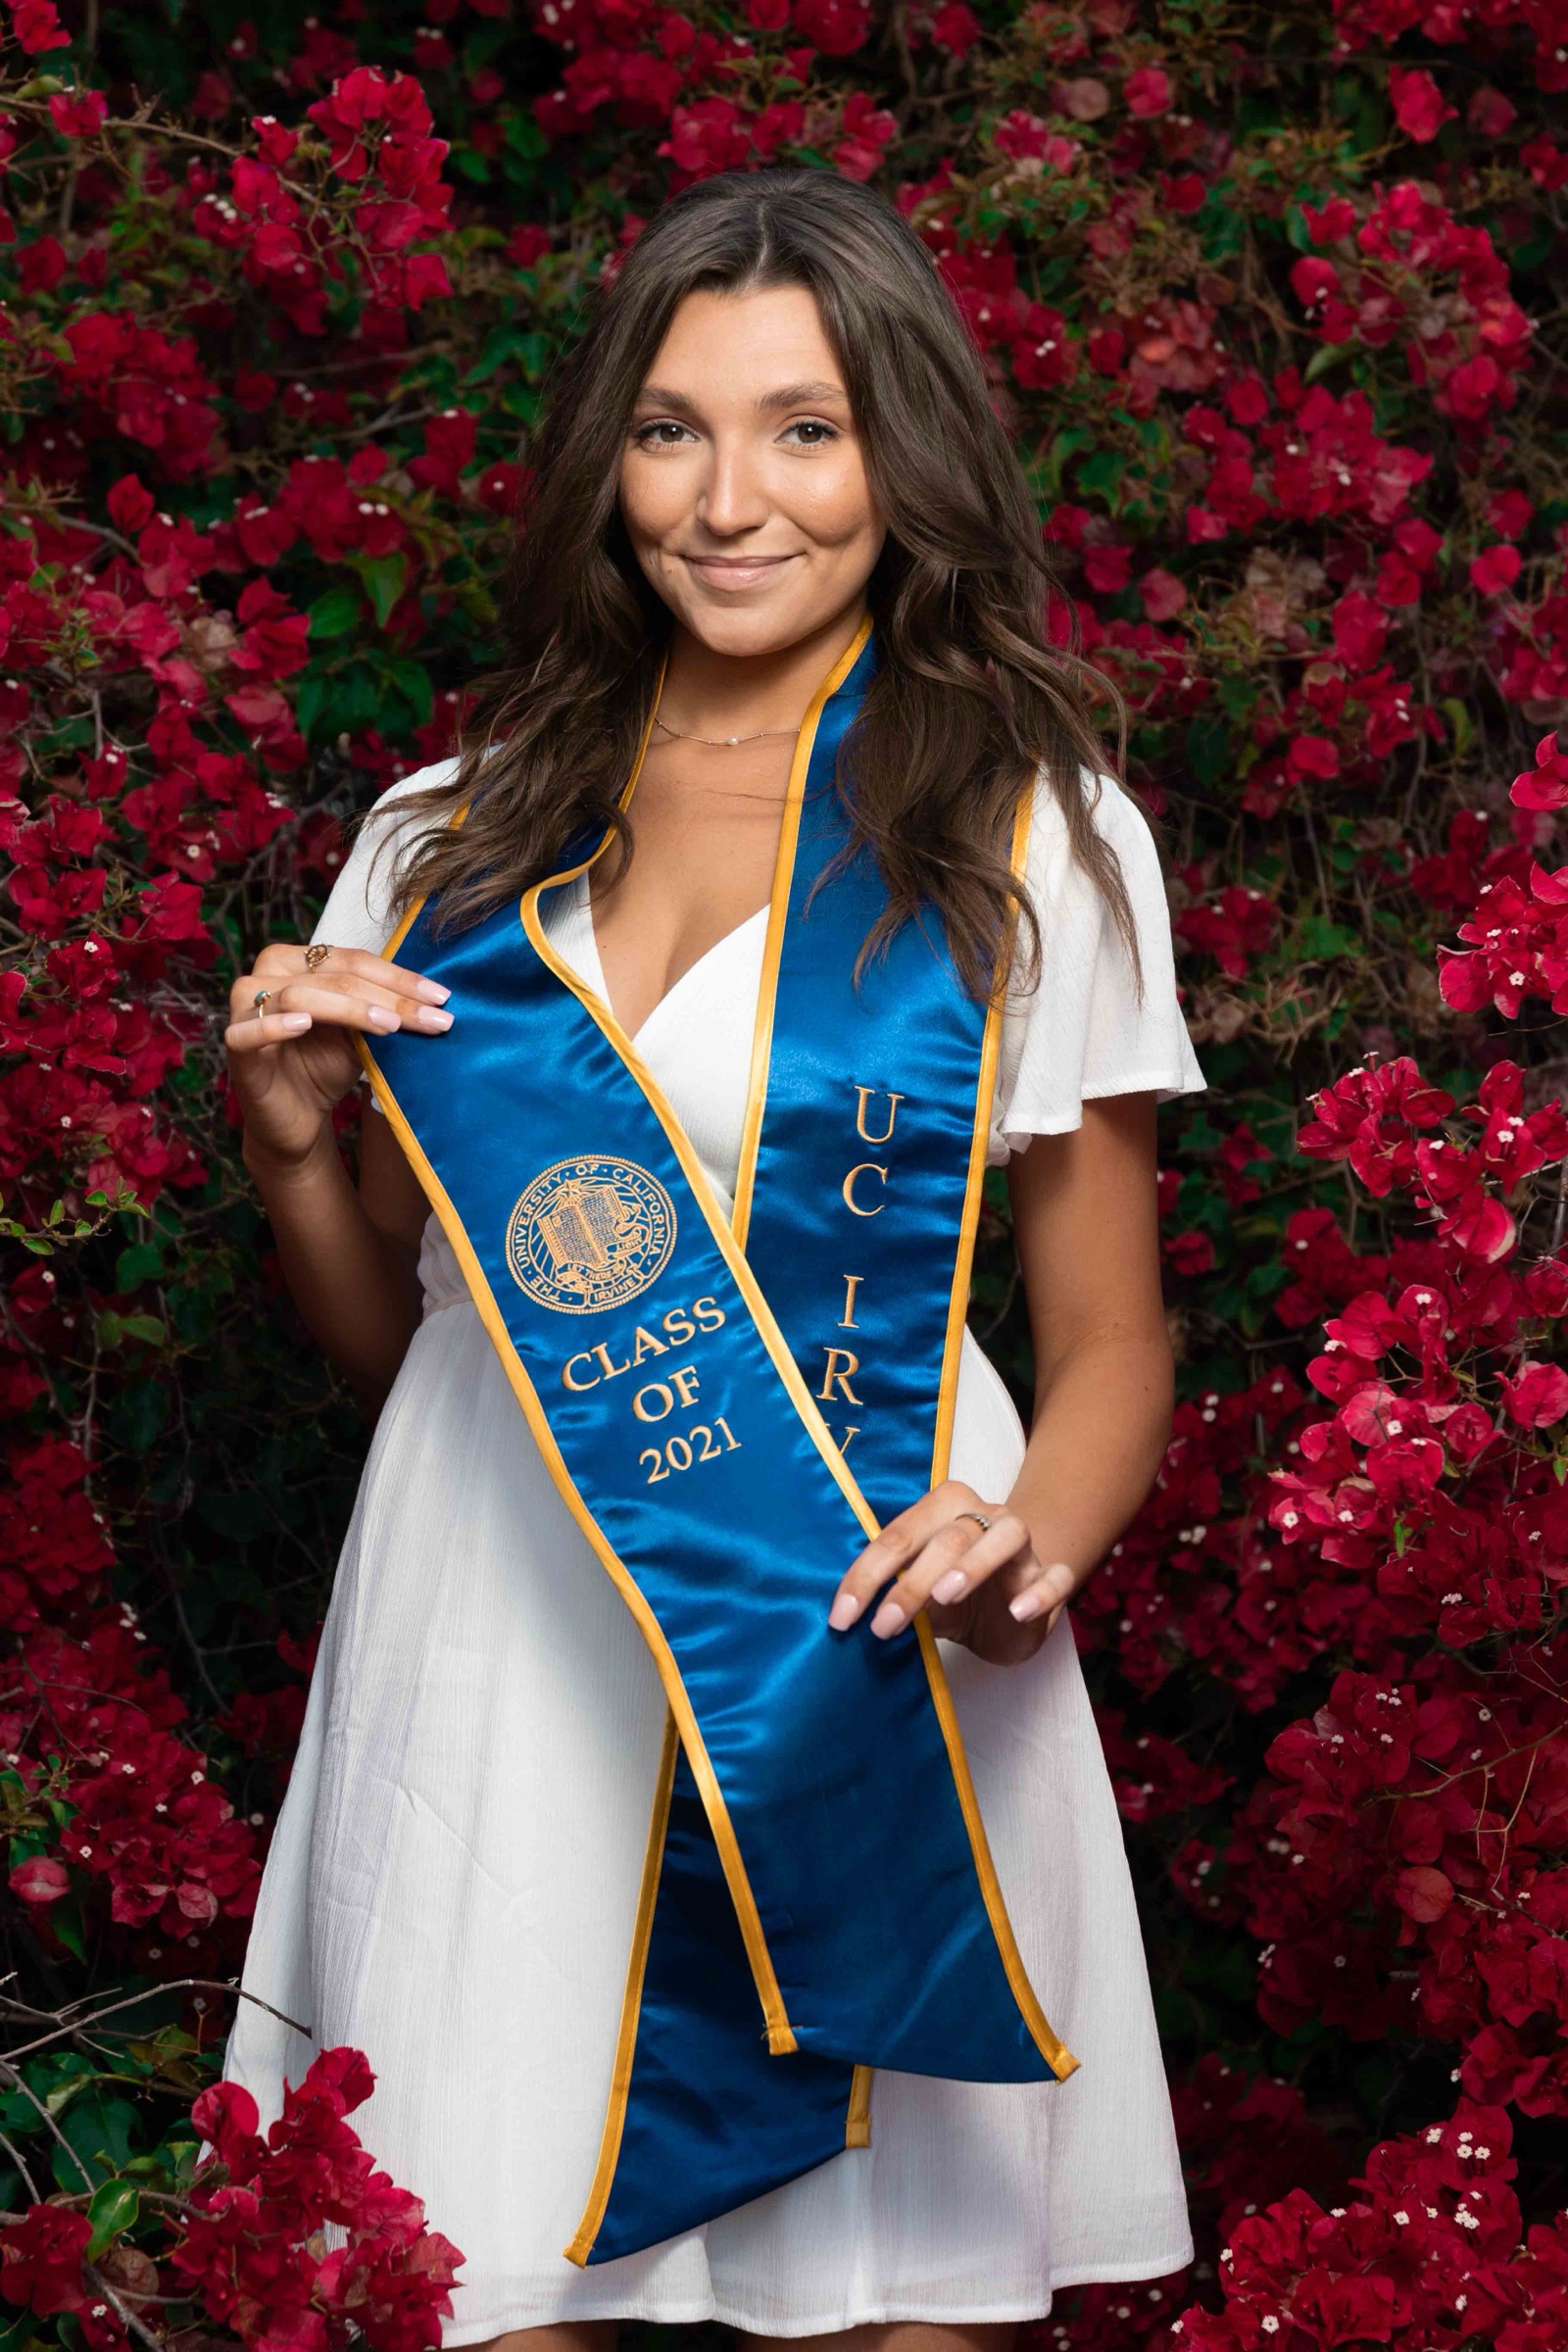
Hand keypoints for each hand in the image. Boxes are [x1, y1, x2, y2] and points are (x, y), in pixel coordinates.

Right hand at [225, 942, 452, 1171]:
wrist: (297, 1120)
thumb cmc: (325, 1068)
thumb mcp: (360, 1033)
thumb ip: (382, 1009)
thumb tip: (433, 997)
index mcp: (296, 961)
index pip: (352, 961)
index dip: (398, 978)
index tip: (442, 998)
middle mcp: (267, 975)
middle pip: (334, 977)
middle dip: (388, 997)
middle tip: (431, 1018)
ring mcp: (245, 1009)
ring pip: (300, 996)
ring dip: (348, 1009)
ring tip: (388, 1025)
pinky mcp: (234, 1046)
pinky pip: (249, 1032)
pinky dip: (275, 1026)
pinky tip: (304, 1025)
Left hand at [826, 1479, 1078, 1665]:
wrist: (1011, 1610)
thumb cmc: (956, 1593)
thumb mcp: (920, 1596)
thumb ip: (895, 1595)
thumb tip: (850, 1616)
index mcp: (942, 1508)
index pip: (899, 1535)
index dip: (867, 1575)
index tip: (842, 1618)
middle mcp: (983, 1514)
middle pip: (949, 1537)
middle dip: (912, 1582)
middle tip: (884, 1625)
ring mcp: (1021, 1543)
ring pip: (1004, 1538)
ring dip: (974, 1565)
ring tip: (946, 1596)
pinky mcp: (1050, 1575)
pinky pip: (1055, 1576)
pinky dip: (1040, 1591)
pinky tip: (1018, 1611)